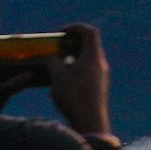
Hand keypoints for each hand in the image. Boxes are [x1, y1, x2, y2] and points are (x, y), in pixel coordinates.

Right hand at [46, 23, 111, 142]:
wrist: (90, 121)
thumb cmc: (74, 96)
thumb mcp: (58, 75)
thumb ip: (52, 61)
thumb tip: (50, 55)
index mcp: (93, 57)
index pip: (89, 32)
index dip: (73, 28)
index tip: (57, 34)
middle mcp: (100, 63)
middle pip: (88, 43)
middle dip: (69, 42)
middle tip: (54, 48)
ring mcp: (100, 74)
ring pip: (86, 57)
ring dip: (70, 56)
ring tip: (54, 63)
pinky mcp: (97, 85)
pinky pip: (86, 69)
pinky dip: (73, 67)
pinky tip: (60, 78)